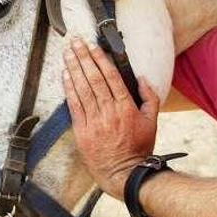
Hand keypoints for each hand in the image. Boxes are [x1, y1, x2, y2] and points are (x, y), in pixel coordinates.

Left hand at [61, 37, 159, 199]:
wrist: (124, 173)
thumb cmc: (139, 148)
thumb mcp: (152, 121)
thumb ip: (149, 97)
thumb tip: (141, 78)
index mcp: (126, 107)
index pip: (111, 77)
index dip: (100, 59)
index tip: (93, 46)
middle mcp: (109, 111)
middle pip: (94, 79)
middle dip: (84, 58)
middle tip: (75, 42)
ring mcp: (94, 121)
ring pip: (82, 89)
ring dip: (73, 69)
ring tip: (67, 53)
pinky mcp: (82, 130)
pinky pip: (74, 106)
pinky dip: (69, 89)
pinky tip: (65, 75)